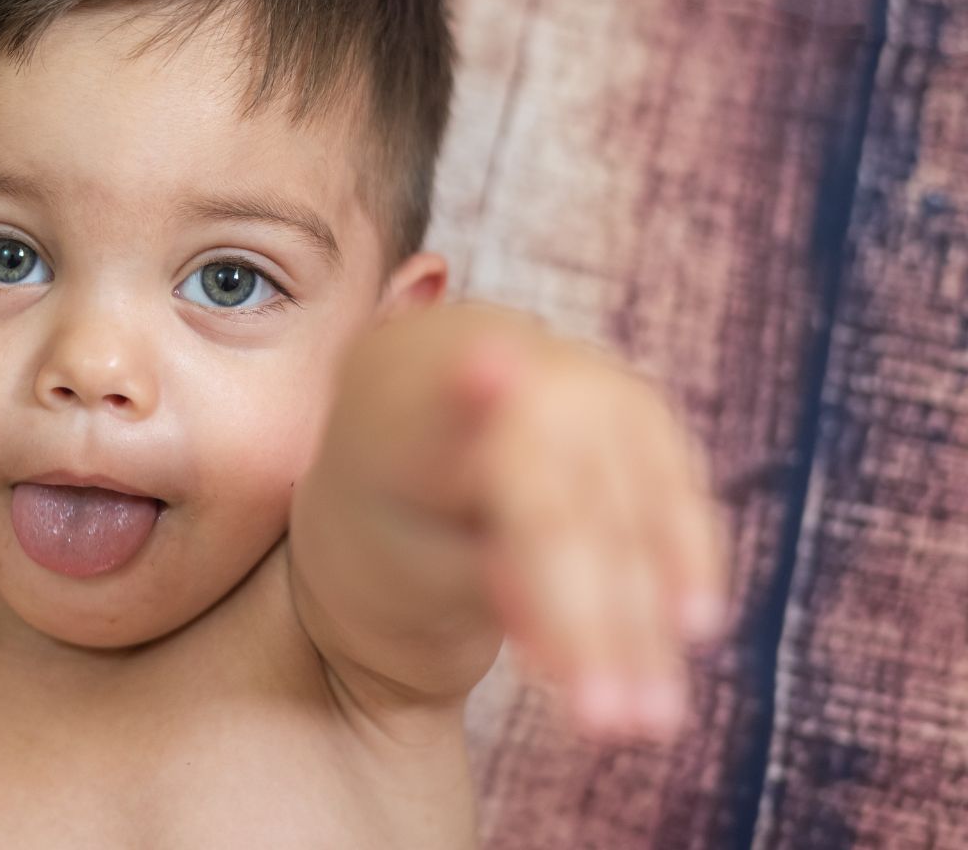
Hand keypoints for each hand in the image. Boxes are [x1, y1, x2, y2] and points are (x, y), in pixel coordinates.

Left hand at [426, 322, 732, 742]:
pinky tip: (694, 627)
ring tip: (645, 720)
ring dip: (645, 618)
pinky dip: (681, 561)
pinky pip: (668, 489)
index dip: (477, 393)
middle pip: (556, 497)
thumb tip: (538, 598)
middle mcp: (489, 350)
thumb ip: (474, 570)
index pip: (452, 425)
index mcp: (399, 392)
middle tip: (605, 724)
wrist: (402, 484)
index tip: (488, 370)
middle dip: (589, 620)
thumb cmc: (381, 540)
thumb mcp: (397, 567)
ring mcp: (571, 371)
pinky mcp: (631, 408)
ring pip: (626, 505)